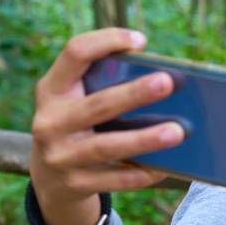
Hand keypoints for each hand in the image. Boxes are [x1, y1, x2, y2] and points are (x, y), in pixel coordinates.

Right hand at [29, 28, 184, 224]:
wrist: (48, 178)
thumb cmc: (78, 124)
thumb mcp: (76, 100)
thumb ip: (105, 84)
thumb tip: (165, 79)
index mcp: (52, 90)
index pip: (74, 53)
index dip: (106, 41)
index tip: (140, 40)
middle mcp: (50, 121)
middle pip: (98, 105)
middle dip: (134, 94)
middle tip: (167, 83)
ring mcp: (60, 156)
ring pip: (106, 147)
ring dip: (144, 140)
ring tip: (177, 132)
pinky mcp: (73, 184)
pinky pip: (114, 179)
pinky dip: (141, 173)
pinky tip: (165, 167)